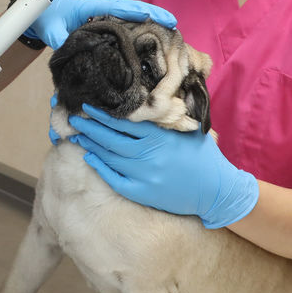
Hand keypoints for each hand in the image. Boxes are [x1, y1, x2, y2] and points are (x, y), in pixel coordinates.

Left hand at [26, 0, 176, 48]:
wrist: (42, 13)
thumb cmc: (48, 18)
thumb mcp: (52, 30)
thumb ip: (62, 39)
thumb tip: (75, 51)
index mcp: (93, 7)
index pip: (119, 7)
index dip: (137, 12)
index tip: (154, 17)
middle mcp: (103, 9)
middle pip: (132, 9)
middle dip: (153, 15)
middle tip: (173, 23)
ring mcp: (106, 16)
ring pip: (132, 16)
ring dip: (151, 21)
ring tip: (171, 30)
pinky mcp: (105, 24)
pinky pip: (126, 24)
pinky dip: (141, 27)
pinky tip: (153, 38)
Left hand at [68, 104, 257, 228]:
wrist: (217, 190)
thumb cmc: (203, 156)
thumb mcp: (189, 130)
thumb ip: (168, 118)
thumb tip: (146, 99)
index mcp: (161, 136)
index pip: (125, 122)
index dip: (104, 114)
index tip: (89, 105)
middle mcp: (150, 155)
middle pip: (111, 138)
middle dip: (90, 127)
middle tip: (74, 117)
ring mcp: (145, 176)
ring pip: (110, 156)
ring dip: (91, 144)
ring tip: (77, 133)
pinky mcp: (143, 193)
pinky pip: (115, 179)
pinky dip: (100, 167)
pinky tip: (89, 157)